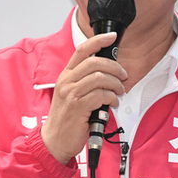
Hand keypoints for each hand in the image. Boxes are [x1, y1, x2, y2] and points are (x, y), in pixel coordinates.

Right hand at [41, 32, 127, 164]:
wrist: (54, 140)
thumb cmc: (67, 118)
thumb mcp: (71, 93)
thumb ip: (85, 81)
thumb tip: (108, 72)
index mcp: (66, 75)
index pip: (82, 50)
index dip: (98, 40)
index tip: (111, 37)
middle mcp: (67, 81)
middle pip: (94, 62)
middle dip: (114, 67)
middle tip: (123, 76)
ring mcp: (71, 93)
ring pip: (100, 78)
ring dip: (115, 84)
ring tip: (119, 92)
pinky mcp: (78, 107)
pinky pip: (101, 95)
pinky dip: (112, 98)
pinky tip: (113, 103)